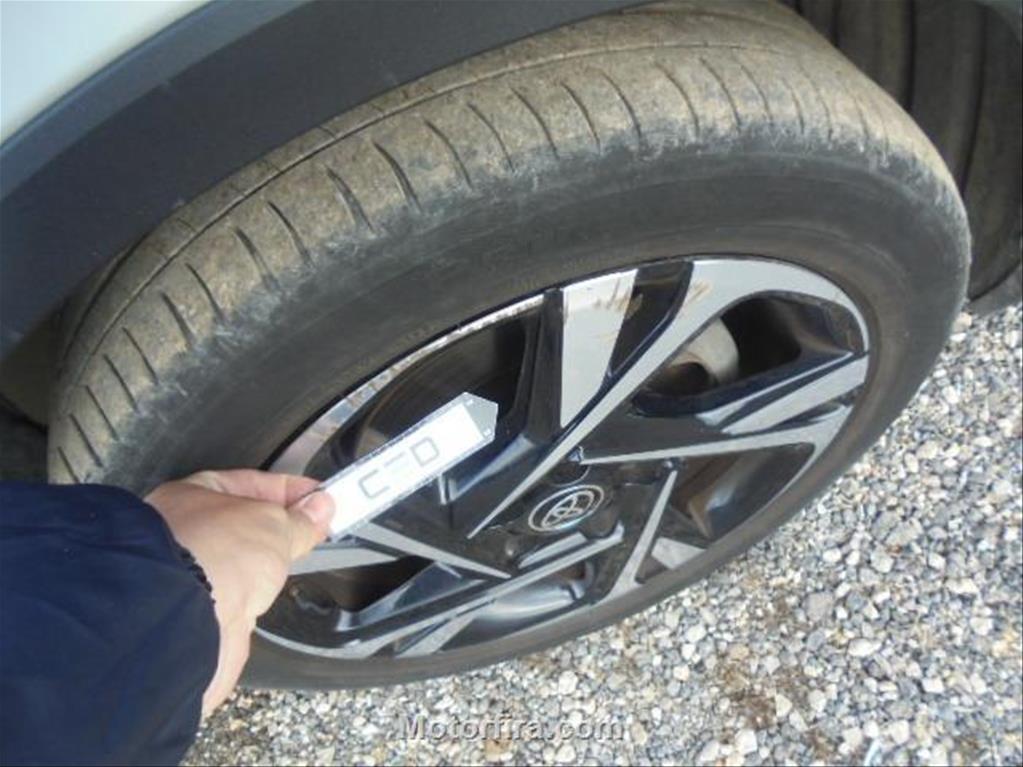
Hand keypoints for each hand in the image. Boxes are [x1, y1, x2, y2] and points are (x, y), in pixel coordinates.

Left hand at [145, 469, 333, 716]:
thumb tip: (320, 509)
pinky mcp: (199, 614)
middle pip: (241, 525)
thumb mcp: (275, 524)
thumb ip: (299, 519)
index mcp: (193, 496)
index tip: (320, 498)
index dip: (289, 490)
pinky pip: (234, 597)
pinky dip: (253, 597)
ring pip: (236, 563)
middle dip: (278, 528)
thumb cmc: (211, 557)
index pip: (250, 484)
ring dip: (263, 564)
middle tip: (313, 528)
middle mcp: (184, 535)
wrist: (187, 619)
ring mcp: (190, 577)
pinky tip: (266, 596)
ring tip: (291, 561)